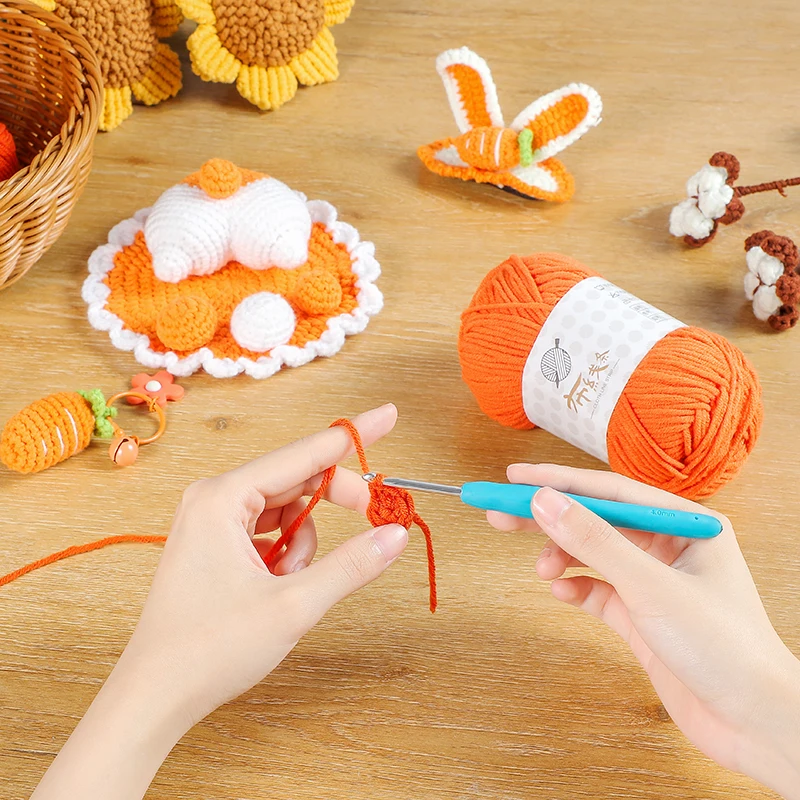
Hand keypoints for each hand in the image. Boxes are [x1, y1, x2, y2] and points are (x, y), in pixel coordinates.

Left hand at [31, 404, 407, 799]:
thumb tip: (396, 535)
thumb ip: (350, 565)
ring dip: (304, 542)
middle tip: (372, 519)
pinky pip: (268, 530)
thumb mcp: (292, 606)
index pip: (304, 453)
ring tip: (292, 585)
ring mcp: (212, 520)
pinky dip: (286, 554)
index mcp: (223, 497)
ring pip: (286, 509)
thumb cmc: (210, 649)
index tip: (389, 414)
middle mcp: (214, 498)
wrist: (156, 695)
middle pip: (296, 479)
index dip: (353, 435)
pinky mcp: (215, 543)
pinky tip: (276, 586)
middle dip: (335, 500)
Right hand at [488, 464, 799, 799]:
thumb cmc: (725, 648)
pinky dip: (575, 589)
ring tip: (542, 570)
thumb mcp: (650, 586)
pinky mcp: (641, 616)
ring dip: (561, 558)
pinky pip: (596, 590)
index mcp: (685, 523)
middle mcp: (668, 547)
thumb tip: (544, 502)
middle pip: (594, 520)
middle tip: (501, 514)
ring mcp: (653, 582)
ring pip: (592, 554)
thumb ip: (594, 541)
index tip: (515, 478)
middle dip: (548, 518)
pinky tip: (562, 593)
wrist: (751, 723)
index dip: (558, 482)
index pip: (609, 491)